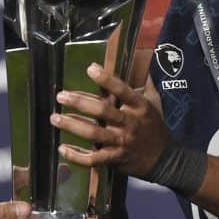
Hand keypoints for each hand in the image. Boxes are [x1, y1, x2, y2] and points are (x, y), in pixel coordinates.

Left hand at [53, 63, 169, 177]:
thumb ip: (147, 83)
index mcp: (139, 107)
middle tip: (61, 96)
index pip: (122, 90)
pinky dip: (76, 156)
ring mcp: (121, 142)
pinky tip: (62, 149)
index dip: (106, 80)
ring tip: (54, 118)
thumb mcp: (155, 103)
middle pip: (103, 111)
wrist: (164, 158)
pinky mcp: (115, 158)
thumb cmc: (156, 126)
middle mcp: (130, 123)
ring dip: (72, 126)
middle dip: (80, 103)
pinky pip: (93, 159)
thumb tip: (145, 59)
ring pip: (93, 134)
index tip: (90, 69)